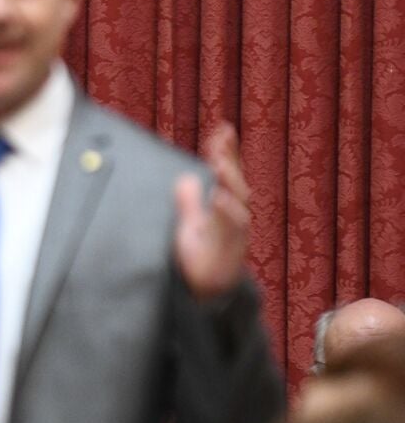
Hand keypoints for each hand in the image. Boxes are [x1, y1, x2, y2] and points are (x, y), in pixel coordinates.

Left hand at [174, 122, 250, 300]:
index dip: (227, 151)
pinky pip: (233, 231)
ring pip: (238, 204)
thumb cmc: (201, 258)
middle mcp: (233, 218)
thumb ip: (188, 202)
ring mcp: (234, 235)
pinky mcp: (230, 252)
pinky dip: (228, 213)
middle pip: (236, 185)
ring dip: (229, 182)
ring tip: (219, 163)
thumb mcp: (190, 225)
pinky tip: (219, 197)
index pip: (227, 174)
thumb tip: (185, 177)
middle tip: (220, 143)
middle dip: (229, 163)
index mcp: (225, 208)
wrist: (206, 293)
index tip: (223, 128)